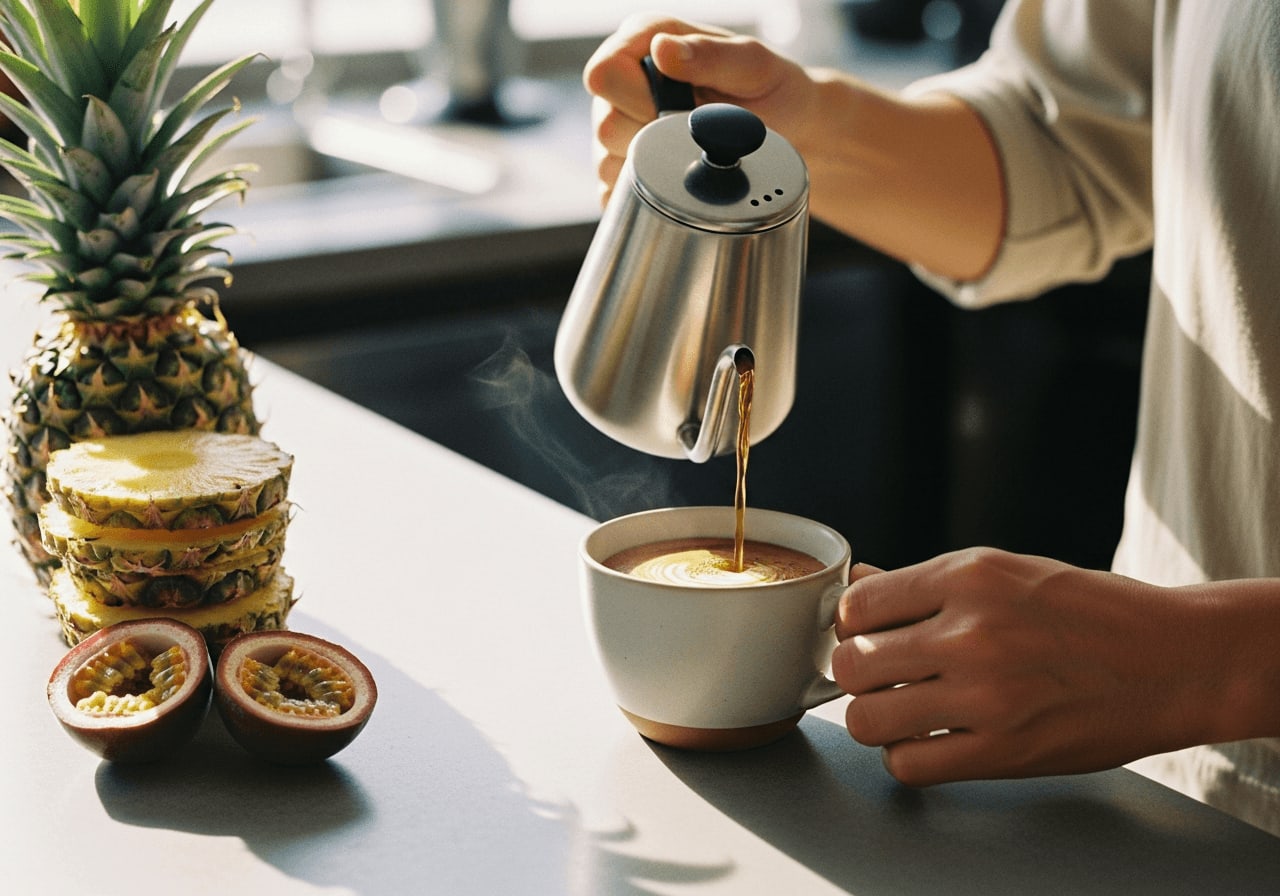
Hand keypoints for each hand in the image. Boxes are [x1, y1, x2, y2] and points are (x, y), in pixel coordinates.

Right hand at [582, 14, 818, 205]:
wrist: (786, 129)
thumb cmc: (770, 88)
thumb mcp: (752, 65)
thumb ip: (709, 54)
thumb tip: (662, 50)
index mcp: (644, 40)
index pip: (604, 75)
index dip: (638, 100)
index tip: (679, 109)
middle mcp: (624, 80)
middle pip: (605, 126)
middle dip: (654, 139)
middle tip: (695, 134)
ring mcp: (620, 124)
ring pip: (606, 163)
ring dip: (654, 168)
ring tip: (692, 151)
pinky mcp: (623, 164)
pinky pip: (615, 192)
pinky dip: (648, 194)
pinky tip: (679, 176)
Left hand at [831, 547, 1223, 784]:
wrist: (1174, 660)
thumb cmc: (1087, 610)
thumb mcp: (1006, 572)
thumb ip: (925, 583)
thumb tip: (855, 581)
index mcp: (969, 577)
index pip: (857, 605)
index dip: (852, 624)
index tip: (870, 634)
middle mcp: (971, 633)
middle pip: (850, 664)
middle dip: (857, 672)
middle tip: (883, 675)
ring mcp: (986, 696)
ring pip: (866, 719)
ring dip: (874, 718)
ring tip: (902, 710)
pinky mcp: (1004, 752)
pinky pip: (908, 764)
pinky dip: (905, 756)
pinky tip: (929, 740)